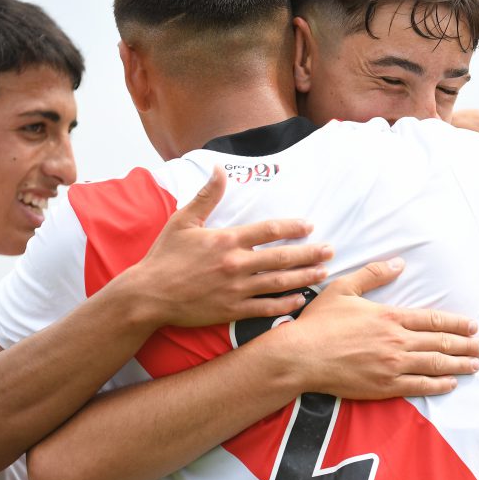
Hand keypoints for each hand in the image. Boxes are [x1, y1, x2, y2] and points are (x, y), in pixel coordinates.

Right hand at [116, 166, 331, 327]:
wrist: (147, 295)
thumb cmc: (164, 257)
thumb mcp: (183, 221)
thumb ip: (206, 196)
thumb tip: (219, 169)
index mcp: (226, 240)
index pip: (268, 231)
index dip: (292, 228)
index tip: (309, 226)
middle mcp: (235, 264)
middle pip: (281, 257)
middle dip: (309, 253)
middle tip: (330, 250)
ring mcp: (235, 289)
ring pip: (278, 283)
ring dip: (304, 277)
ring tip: (323, 272)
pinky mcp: (231, 310)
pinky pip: (265, 309)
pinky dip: (285, 305)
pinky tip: (300, 300)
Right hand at [281, 258, 478, 398]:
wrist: (301, 356)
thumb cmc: (319, 322)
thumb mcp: (345, 288)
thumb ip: (374, 274)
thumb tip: (399, 262)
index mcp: (390, 316)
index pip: (433, 319)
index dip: (456, 323)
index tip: (473, 326)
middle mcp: (396, 341)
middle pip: (440, 342)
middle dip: (466, 345)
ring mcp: (392, 365)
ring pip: (434, 364)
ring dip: (459, 364)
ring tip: (476, 365)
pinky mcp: (383, 386)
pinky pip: (418, 386)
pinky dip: (437, 384)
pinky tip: (450, 382)